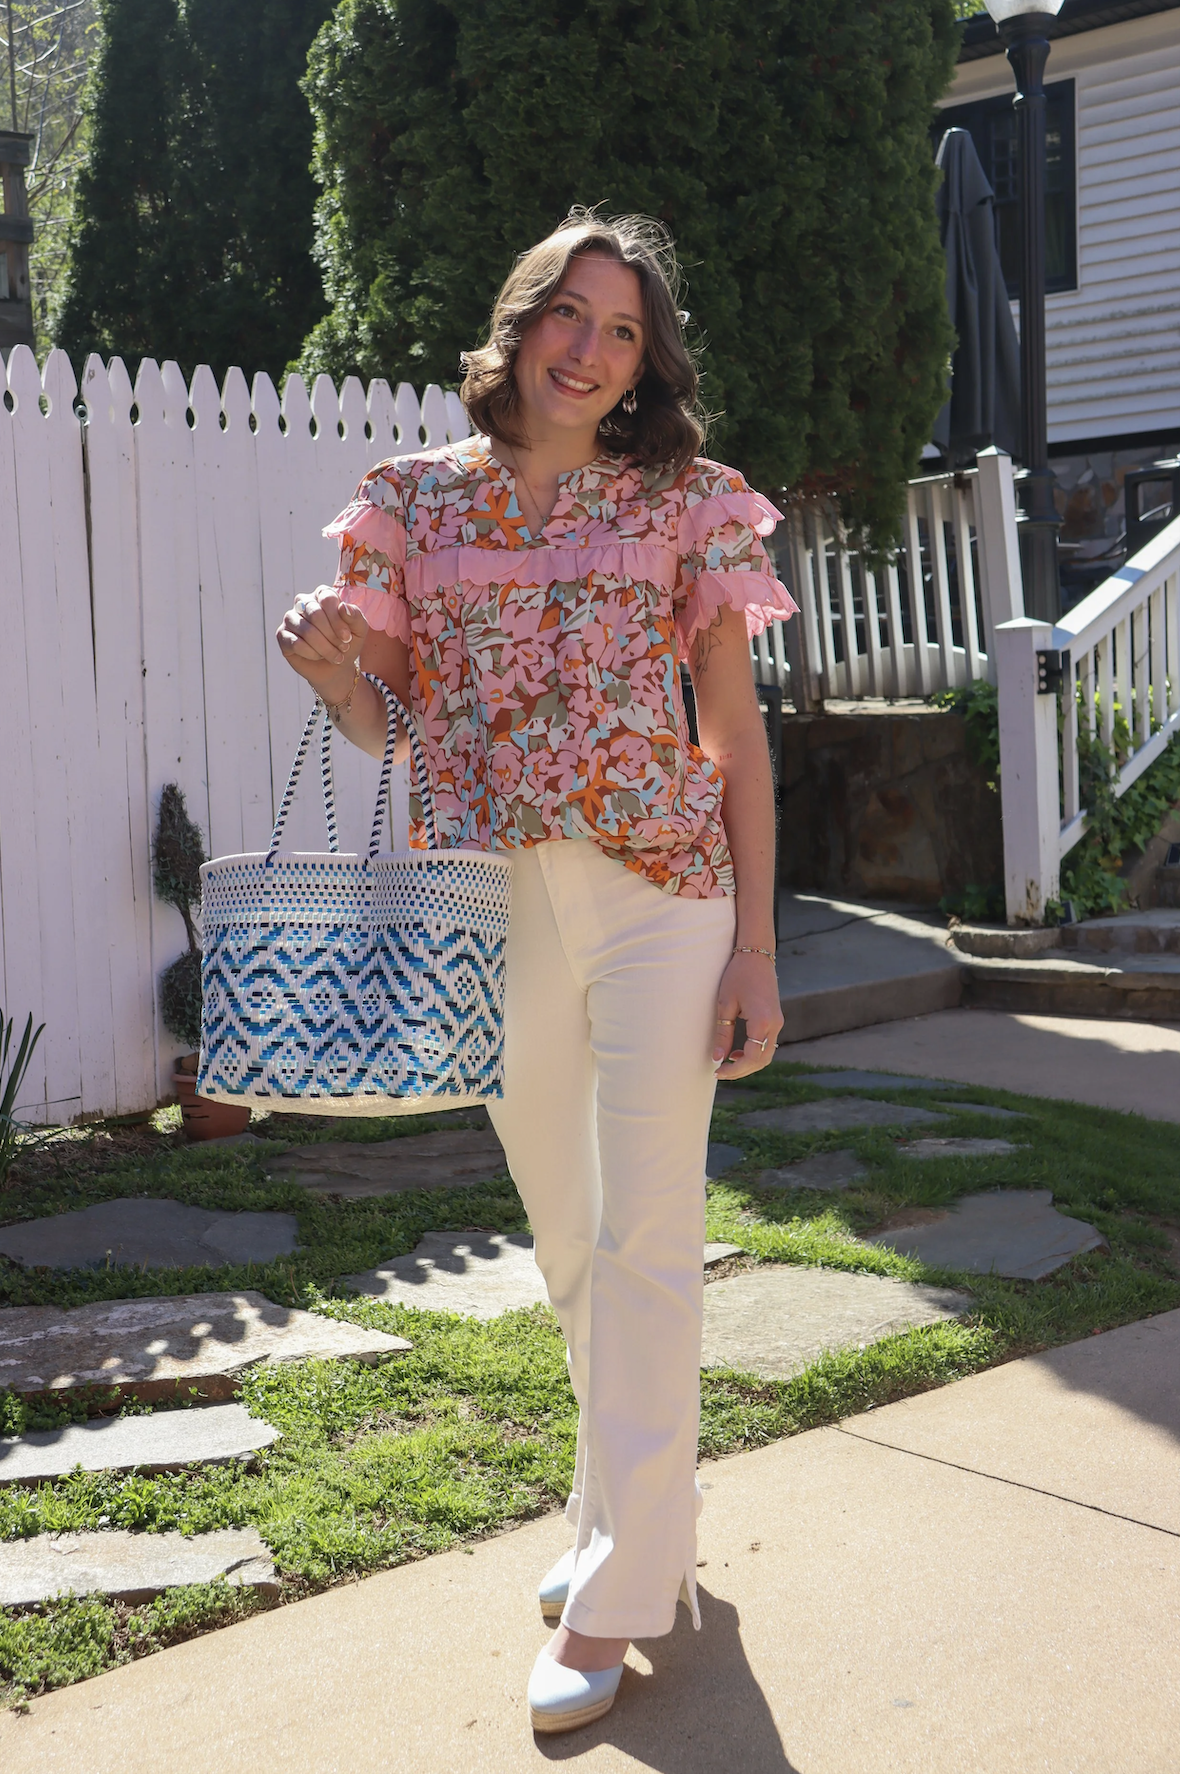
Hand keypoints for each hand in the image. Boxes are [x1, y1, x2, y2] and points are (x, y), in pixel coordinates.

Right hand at [276, 587, 368, 700]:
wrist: (336, 667)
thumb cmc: (347, 643)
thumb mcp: (359, 630)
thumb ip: (356, 616)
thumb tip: (343, 607)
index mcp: (322, 595)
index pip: (327, 598)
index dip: (338, 620)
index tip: (347, 638)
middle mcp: (303, 602)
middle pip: (315, 614)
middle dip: (332, 636)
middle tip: (342, 648)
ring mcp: (290, 618)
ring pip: (306, 631)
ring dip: (325, 648)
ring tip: (335, 656)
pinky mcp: (282, 635)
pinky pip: (296, 644)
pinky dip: (312, 654)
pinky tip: (318, 657)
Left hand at [712, 951, 782, 1077]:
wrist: (757, 955)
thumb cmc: (738, 975)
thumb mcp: (725, 1004)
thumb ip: (723, 1033)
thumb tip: (717, 1058)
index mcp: (762, 1021)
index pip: (751, 1057)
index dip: (735, 1069)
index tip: (718, 1071)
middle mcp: (774, 1024)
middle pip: (762, 1060)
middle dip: (742, 1070)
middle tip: (721, 1072)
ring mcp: (778, 1022)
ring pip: (767, 1054)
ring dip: (749, 1063)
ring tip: (728, 1063)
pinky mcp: (776, 1019)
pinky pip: (768, 1044)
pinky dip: (755, 1053)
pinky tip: (738, 1051)